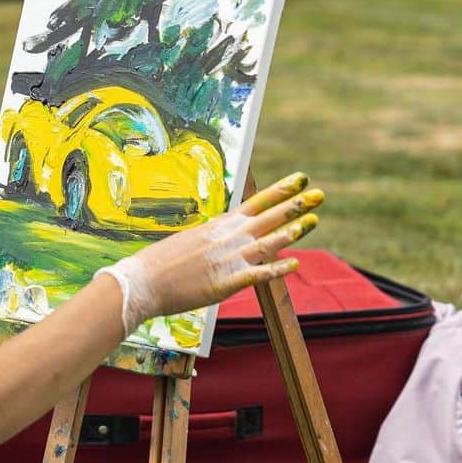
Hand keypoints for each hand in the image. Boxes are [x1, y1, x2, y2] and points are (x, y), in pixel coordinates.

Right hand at [98, 172, 322, 327]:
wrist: (142, 282)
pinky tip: (294, 263)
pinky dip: (278, 269)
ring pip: (269, 242)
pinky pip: (258, 274)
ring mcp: (228, 260)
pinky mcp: (226, 282)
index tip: (300, 180)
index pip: (256, 203)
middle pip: (268, 218)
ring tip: (314, 220)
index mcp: (217, 227)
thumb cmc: (160, 264)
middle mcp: (227, 239)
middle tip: (319, 194)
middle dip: (295, 205)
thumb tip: (223, 233)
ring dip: (293, 231)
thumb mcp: (188, 241)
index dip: (280, 191)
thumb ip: (211, 237)